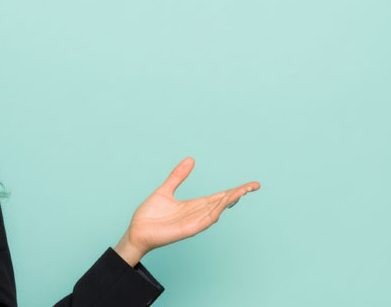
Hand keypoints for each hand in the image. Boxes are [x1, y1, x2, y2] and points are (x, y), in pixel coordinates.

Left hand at [114, 157, 260, 265]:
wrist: (136, 231)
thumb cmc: (149, 216)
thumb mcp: (166, 190)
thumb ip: (178, 176)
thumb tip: (190, 159)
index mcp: (195, 205)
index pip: (220, 196)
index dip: (235, 190)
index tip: (250, 185)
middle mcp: (198, 213)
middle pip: (223, 202)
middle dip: (238, 194)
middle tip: (253, 186)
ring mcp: (195, 222)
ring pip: (217, 210)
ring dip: (230, 201)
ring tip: (242, 191)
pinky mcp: (188, 229)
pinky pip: (205, 220)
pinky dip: (216, 211)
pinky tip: (223, 202)